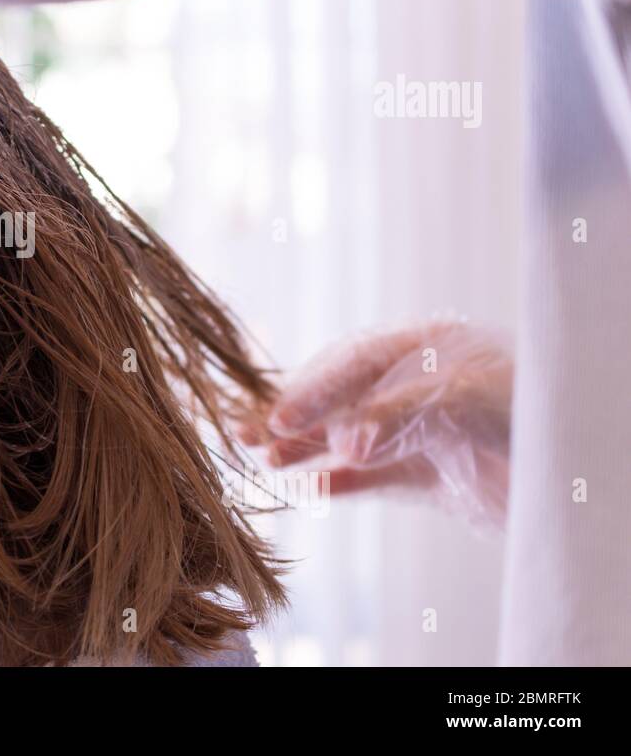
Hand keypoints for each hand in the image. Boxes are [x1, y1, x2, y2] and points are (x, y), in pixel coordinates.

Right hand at [242, 322, 512, 527]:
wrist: (588, 475)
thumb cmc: (538, 413)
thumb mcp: (467, 402)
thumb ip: (401, 417)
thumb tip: (344, 446)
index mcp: (429, 346)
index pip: (354, 362)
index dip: (313, 389)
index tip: (278, 417)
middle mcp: (418, 385)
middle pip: (342, 396)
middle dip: (296, 416)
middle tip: (248, 434)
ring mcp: (423, 430)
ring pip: (349, 437)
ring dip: (307, 449)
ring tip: (263, 461)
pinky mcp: (432, 475)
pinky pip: (375, 478)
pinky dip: (342, 482)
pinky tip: (312, 489)